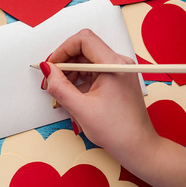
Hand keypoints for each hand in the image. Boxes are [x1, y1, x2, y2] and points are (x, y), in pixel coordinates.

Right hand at [40, 29, 158, 159]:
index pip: (83, 40)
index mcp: (113, 65)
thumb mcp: (81, 109)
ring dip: (70, 75)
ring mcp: (118, 71)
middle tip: (51, 81)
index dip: (62, 50)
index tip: (51, 65)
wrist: (138, 147)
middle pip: (83, 50)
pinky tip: (72, 97)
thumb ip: (60, 87)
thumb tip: (47, 70)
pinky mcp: (116, 80)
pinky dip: (79, 82)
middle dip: (64, 64)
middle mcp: (118, 63)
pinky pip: (92, 72)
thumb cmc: (117, 131)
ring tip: (61, 94)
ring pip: (86, 61)